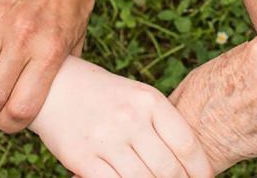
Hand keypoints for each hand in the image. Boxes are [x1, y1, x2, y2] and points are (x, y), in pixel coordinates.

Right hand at [31, 57, 213, 177]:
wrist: (55, 87)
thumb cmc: (105, 96)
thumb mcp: (138, 97)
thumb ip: (162, 124)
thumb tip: (191, 162)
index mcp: (149, 100)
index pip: (186, 143)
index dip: (200, 169)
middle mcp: (130, 118)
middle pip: (168, 168)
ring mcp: (105, 139)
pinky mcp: (82, 157)